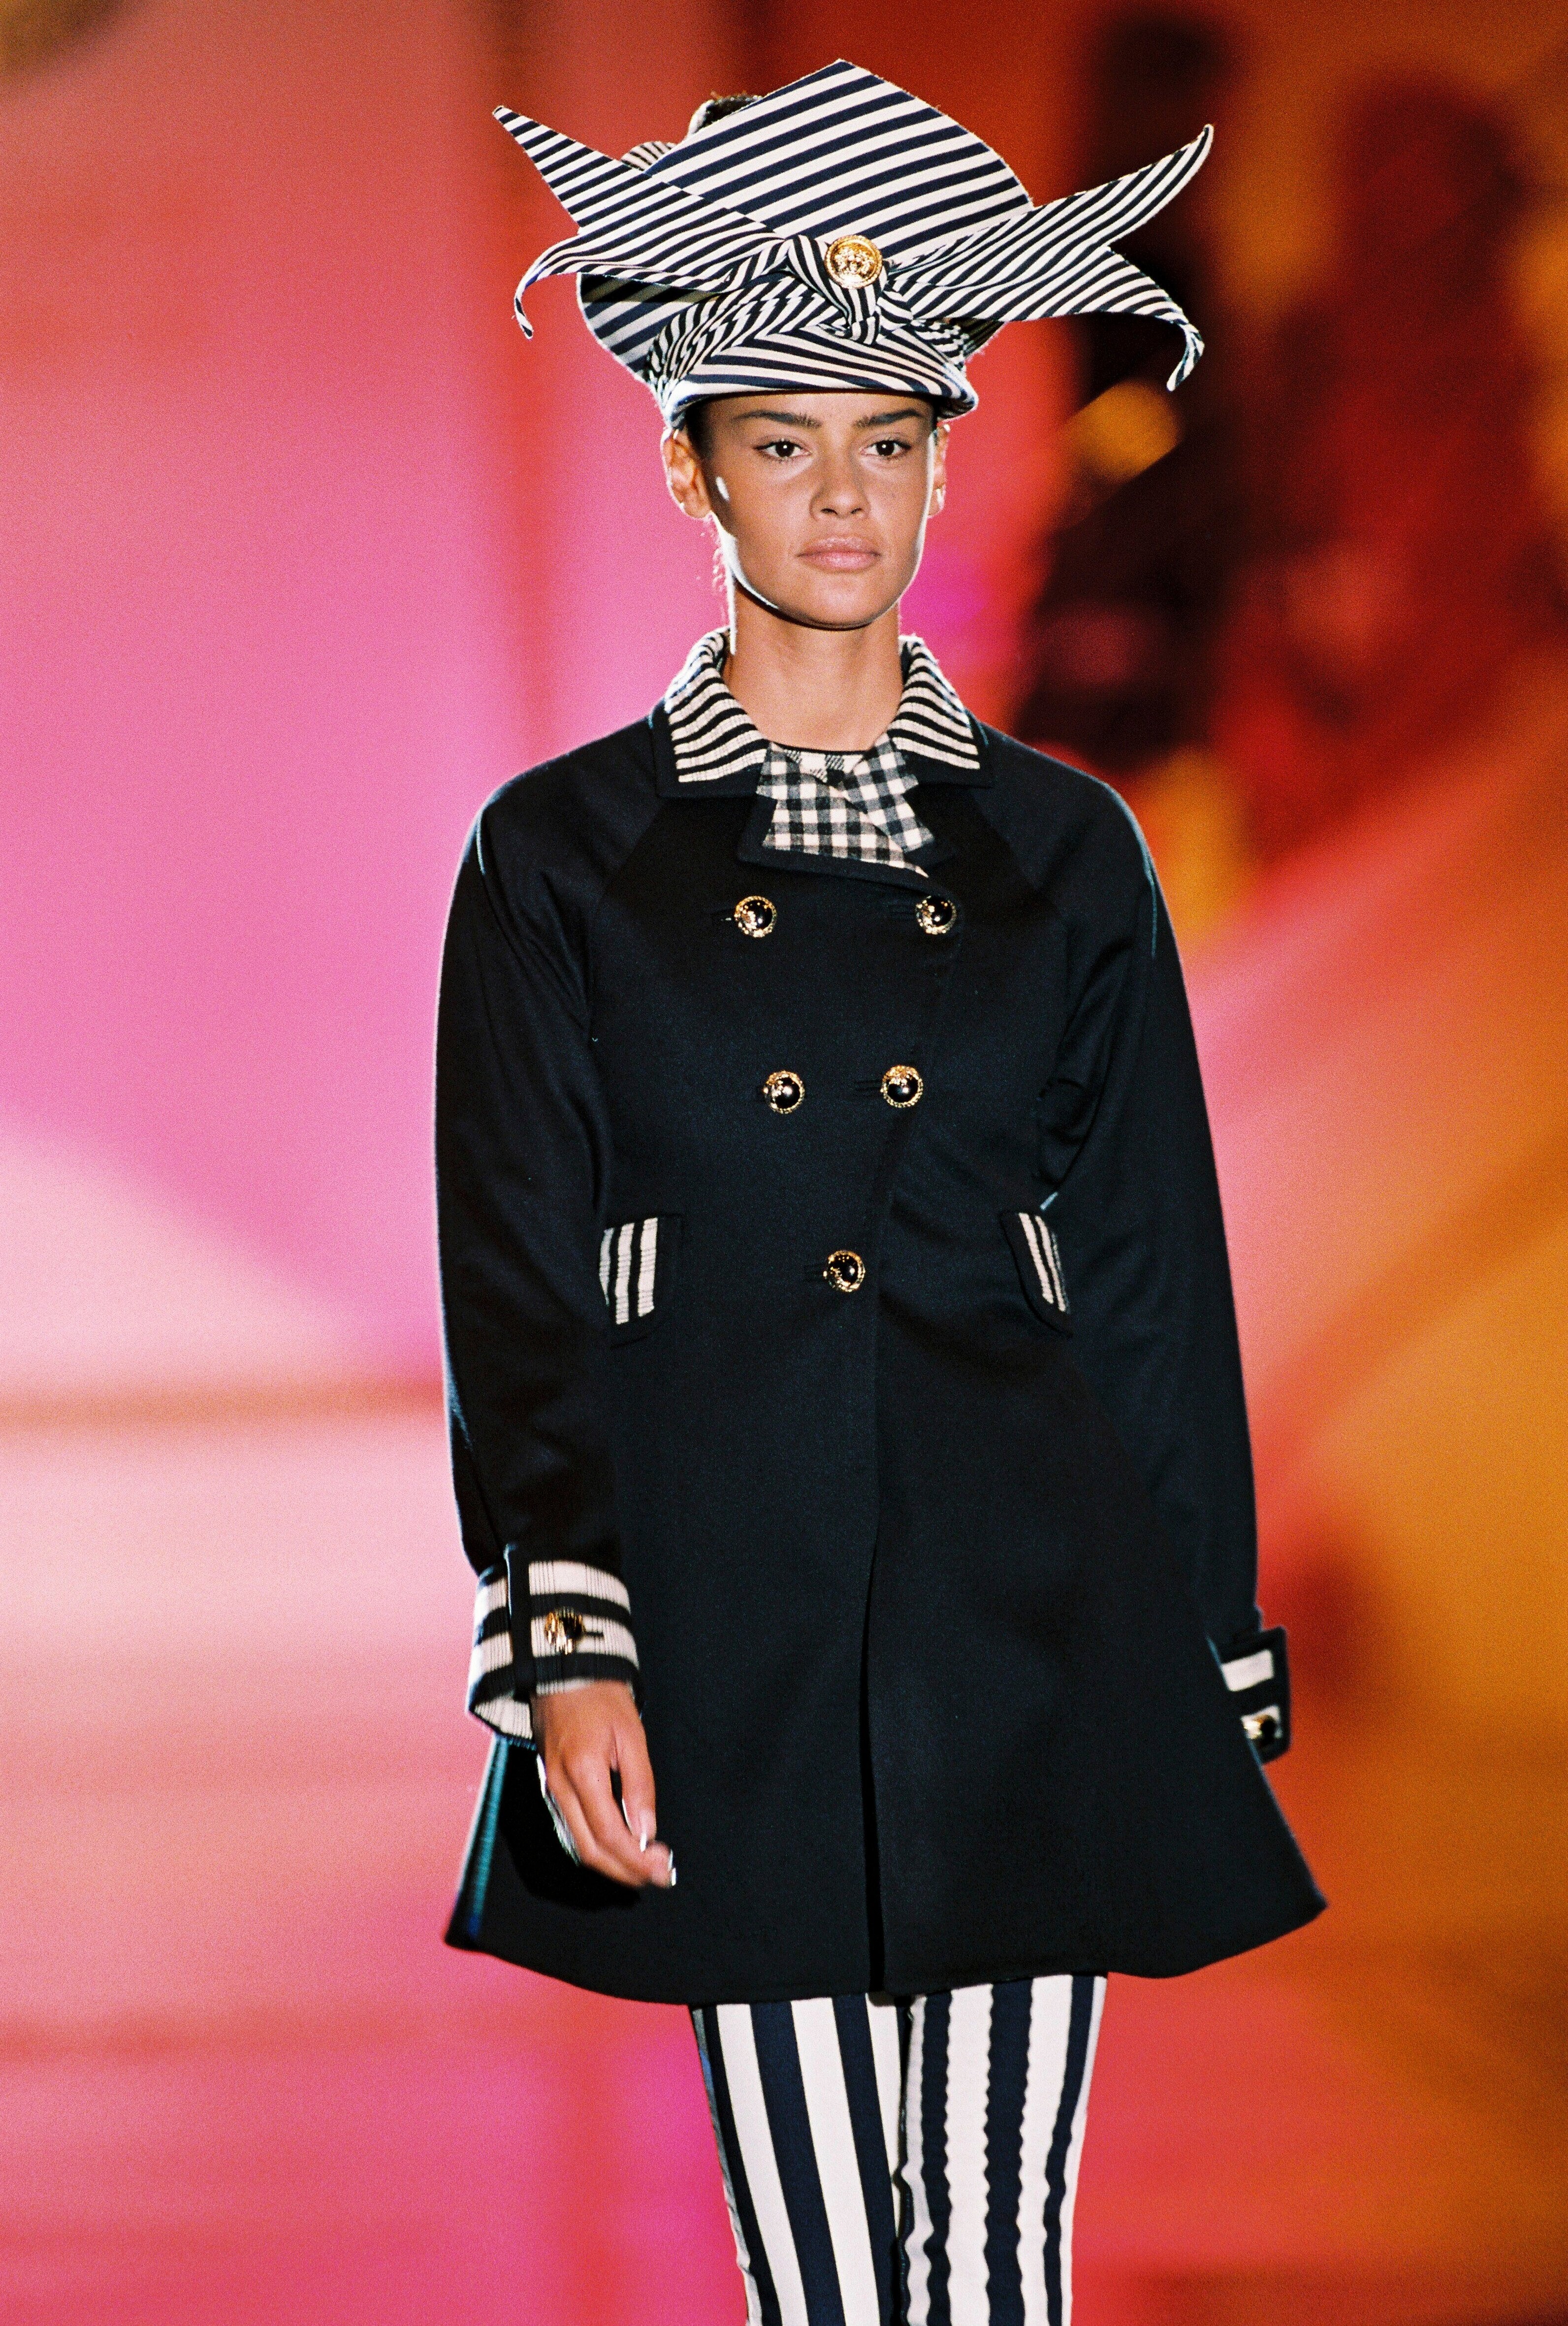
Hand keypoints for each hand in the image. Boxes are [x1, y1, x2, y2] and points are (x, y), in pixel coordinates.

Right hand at [532, 1681, 674, 1888]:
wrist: (563, 1673)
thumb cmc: (601, 1698)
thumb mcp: (631, 1735)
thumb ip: (639, 1785)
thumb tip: (646, 1832)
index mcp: (582, 1773)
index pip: (609, 1834)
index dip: (636, 1859)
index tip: (663, 1868)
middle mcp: (560, 1788)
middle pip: (590, 1851)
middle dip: (626, 1871)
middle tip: (658, 1876)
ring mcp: (551, 1790)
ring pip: (579, 1846)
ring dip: (612, 1865)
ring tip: (644, 1869)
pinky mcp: (551, 1788)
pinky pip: (572, 1832)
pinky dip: (597, 1849)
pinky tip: (619, 1850)